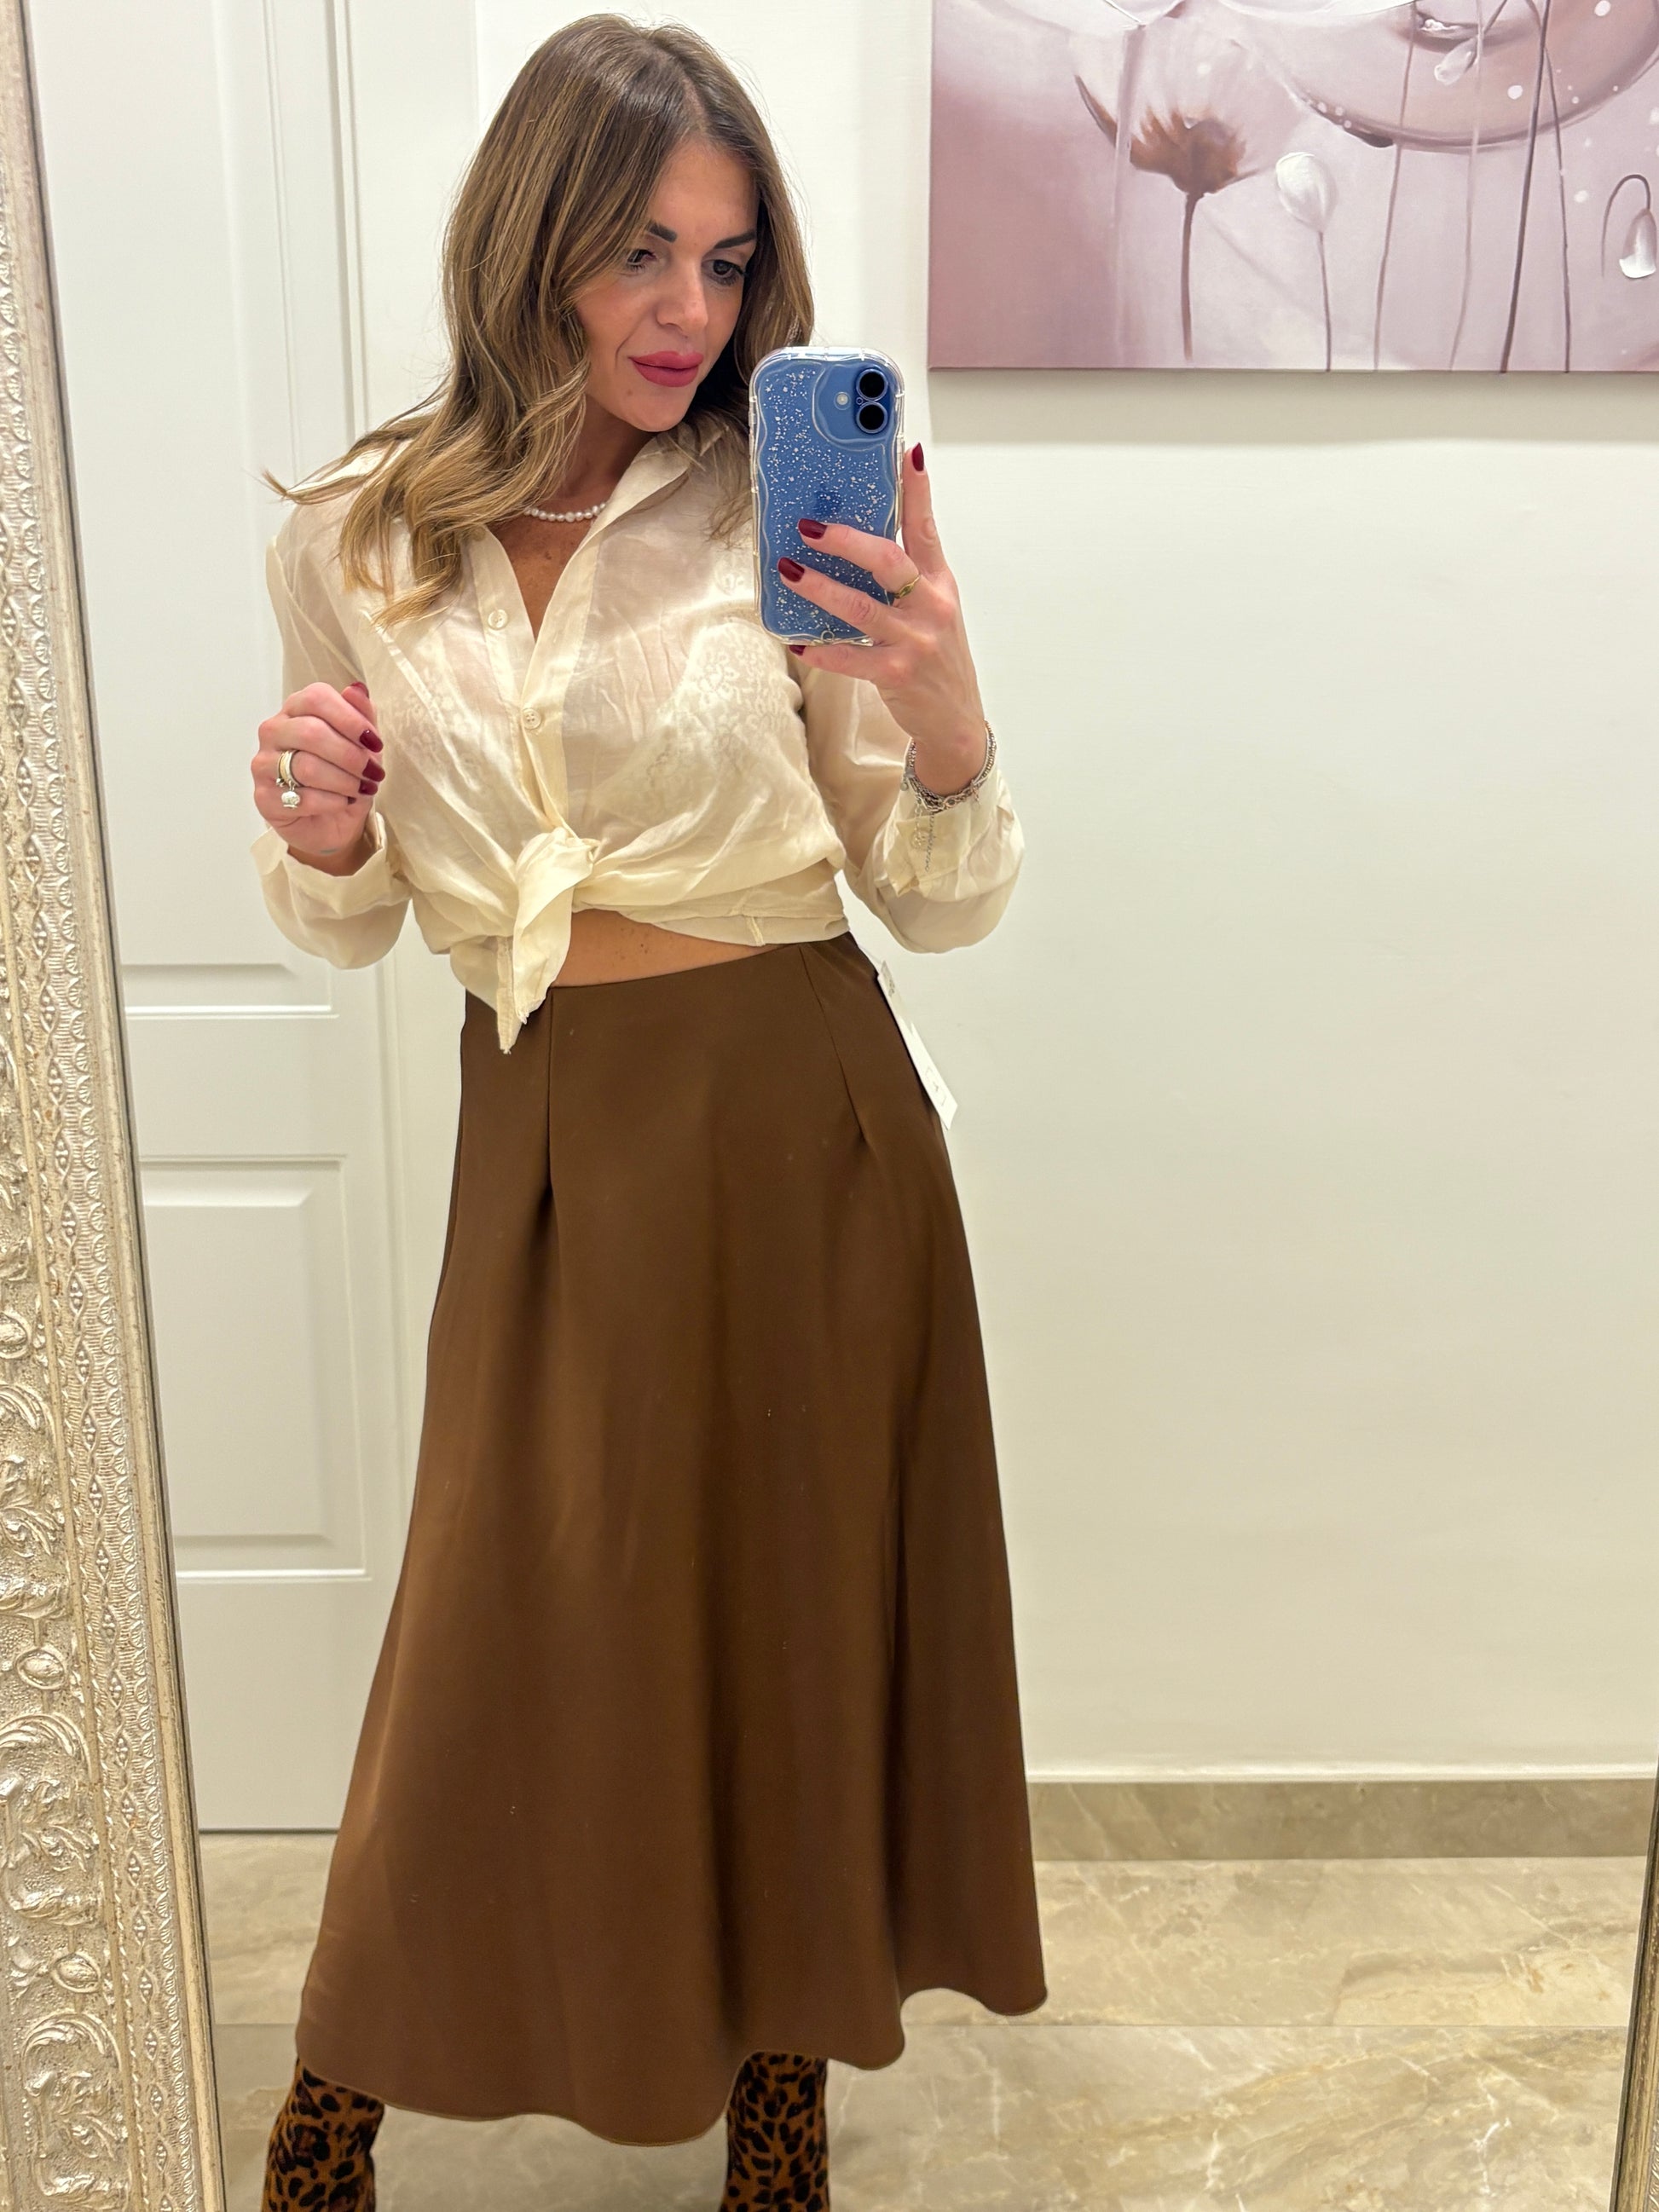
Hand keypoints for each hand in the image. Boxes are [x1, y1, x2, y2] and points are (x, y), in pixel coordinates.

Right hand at [252, 680, 383, 867]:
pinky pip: (303, 797)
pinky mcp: (264, 798)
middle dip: (351, 756)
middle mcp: (274, 731)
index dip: (351, 719)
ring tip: (362, 789)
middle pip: (311, 732)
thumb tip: (356, 689)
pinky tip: (344, 803)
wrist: (331, 823)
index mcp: (296, 709)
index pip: (316, 698)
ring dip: (345, 781)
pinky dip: (333, 802)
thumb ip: (361, 714)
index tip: (375, 742)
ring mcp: (264, 764)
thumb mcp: (361, 744)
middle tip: (373, 773)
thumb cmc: (344, 776)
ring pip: (307, 766)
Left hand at [779, 443, 989, 795]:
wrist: (955, 721)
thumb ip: (908, 577)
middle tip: (809, 527)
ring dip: (819, 588)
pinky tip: (798, 641)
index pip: (926, 527)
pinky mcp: (895, 674)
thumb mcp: (934, 611)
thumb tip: (859, 542)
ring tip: (790, 571)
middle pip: (887, 561)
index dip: (917, 489)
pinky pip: (849, 657)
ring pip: (859, 607)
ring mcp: (914, 641)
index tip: (905, 453)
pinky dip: (821, 650)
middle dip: (845, 540)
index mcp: (939, 584)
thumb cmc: (937, 660)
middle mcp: (930, 607)